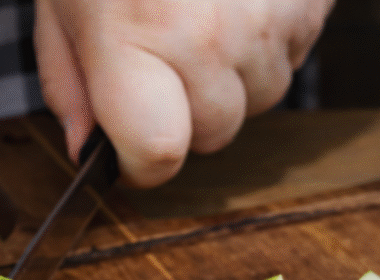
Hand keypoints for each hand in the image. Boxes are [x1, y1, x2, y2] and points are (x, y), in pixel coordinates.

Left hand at [34, 0, 332, 187]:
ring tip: (203, 12)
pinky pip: (293, 55)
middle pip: (213, 134)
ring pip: (260, 98)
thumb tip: (87, 147)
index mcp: (133, 34)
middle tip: (164, 56)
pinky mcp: (309, 2)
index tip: (133, 153)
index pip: (159, 153)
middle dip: (187, 114)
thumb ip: (70, 78)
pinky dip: (268, 41)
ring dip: (232, 76)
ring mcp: (268, 18)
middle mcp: (207, 35)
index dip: (143, 163)